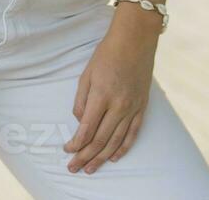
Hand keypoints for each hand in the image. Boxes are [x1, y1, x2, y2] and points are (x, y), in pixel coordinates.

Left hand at [62, 20, 157, 173]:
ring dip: (102, 158)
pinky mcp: (142, 106)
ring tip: (90, 169)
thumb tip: (80, 122)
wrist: (135, 40)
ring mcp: (132, 107)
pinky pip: (133, 133)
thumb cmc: (107, 54)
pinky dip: (124, 148)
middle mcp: (119, 105)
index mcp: (102, 96)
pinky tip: (115, 158)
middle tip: (74, 168)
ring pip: (116, 141)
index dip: (75, 144)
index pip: (86, 129)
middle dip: (85, 156)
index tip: (67, 150)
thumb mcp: (86, 74)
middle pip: (100, 140)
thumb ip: (81, 101)